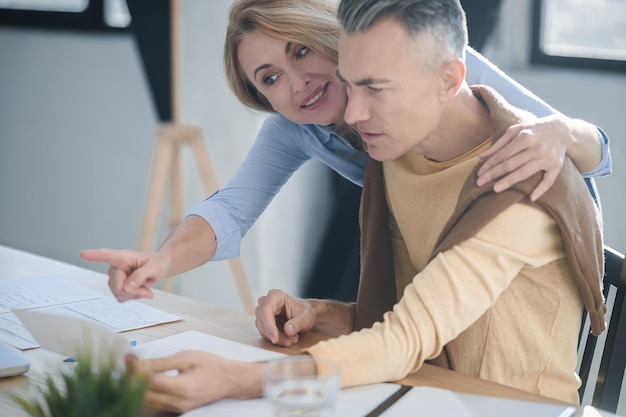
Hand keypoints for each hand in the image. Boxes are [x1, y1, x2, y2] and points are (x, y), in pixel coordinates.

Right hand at [80, 248, 167, 301]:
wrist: (159, 268)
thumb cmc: (157, 263)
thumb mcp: (154, 268)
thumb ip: (140, 276)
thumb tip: (126, 287)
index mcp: (123, 257)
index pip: (107, 255)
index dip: (95, 256)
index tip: (83, 254)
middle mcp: (116, 266)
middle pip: (116, 285)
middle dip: (133, 291)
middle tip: (146, 290)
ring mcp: (115, 278)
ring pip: (118, 293)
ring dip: (134, 295)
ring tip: (145, 288)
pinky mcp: (117, 287)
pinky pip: (120, 298)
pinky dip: (132, 298)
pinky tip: (140, 291)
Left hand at [126, 351, 261, 412]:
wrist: (229, 380)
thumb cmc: (211, 366)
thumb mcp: (187, 357)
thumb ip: (162, 362)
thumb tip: (141, 363)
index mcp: (181, 387)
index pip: (149, 380)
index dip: (135, 369)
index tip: (128, 358)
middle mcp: (177, 402)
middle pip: (144, 395)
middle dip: (132, 379)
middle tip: (128, 364)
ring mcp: (177, 408)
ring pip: (147, 402)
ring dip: (136, 388)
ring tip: (133, 372)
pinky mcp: (177, 410)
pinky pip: (155, 405)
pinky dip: (146, 394)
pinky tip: (143, 383)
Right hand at [255, 289, 316, 346]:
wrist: (306, 313)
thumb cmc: (305, 311)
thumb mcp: (305, 318)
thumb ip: (297, 324)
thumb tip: (288, 330)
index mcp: (276, 296)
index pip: (266, 312)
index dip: (269, 327)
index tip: (276, 339)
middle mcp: (266, 301)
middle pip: (263, 321)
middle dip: (275, 334)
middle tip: (289, 341)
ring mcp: (263, 311)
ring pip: (263, 328)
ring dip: (276, 337)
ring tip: (291, 340)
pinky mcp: (264, 320)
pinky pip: (265, 332)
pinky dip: (276, 338)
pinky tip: (287, 339)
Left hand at [477, 115, 569, 200]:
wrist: (561, 129)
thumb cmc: (533, 130)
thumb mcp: (516, 130)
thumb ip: (499, 144)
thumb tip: (482, 157)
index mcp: (525, 137)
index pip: (503, 154)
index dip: (490, 165)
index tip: (479, 174)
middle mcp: (536, 148)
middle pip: (511, 164)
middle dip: (494, 174)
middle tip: (480, 184)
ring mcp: (547, 158)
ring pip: (525, 172)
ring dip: (510, 181)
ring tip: (495, 189)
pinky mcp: (557, 166)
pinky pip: (549, 180)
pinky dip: (541, 189)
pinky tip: (531, 197)